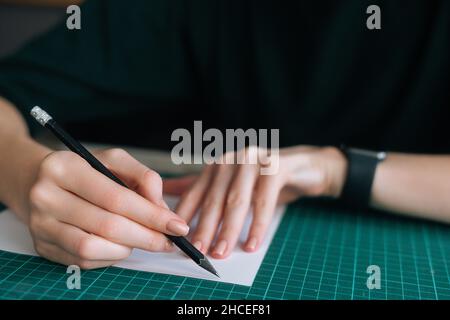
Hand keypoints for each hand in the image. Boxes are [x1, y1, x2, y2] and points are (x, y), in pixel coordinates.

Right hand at [27, 148, 188, 268]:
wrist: (39, 182)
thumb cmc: (85, 171)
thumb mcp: (114, 161)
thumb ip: (143, 177)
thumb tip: (162, 209)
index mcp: (64, 167)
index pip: (116, 197)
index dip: (151, 215)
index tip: (177, 225)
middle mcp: (46, 196)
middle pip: (108, 225)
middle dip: (147, 236)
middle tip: (169, 241)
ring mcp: (41, 224)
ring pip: (94, 248)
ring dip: (127, 248)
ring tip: (141, 239)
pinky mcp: (43, 246)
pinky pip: (84, 260)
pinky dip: (110, 256)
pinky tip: (120, 244)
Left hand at [164, 146, 346, 258]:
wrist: (303, 169)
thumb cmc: (264, 181)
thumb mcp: (232, 186)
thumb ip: (203, 189)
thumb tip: (167, 191)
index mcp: (217, 166)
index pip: (194, 192)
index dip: (184, 216)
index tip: (176, 239)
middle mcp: (232, 160)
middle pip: (214, 198)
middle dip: (204, 227)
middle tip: (198, 251)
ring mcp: (253, 161)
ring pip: (237, 200)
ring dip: (228, 229)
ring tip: (221, 252)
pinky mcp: (276, 167)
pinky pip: (264, 200)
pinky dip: (258, 224)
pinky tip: (253, 243)